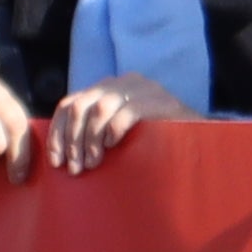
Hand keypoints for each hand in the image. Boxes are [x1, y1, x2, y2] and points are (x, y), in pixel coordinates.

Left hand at [44, 73, 191, 173]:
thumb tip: (60, 150)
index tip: (56, 160)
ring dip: (91, 139)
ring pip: (99, 108)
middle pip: (80, 106)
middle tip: (75, 168)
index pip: (70, 104)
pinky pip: (126, 112)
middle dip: (72, 140)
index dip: (57, 132)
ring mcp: (142, 88)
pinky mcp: (159, 100)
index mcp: (107, 88)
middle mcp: (122, 82)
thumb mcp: (116, 133)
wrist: (195, 138)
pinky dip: (113, 131)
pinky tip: (112, 147)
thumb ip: (92, 130)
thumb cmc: (151, 140)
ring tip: (93, 162)